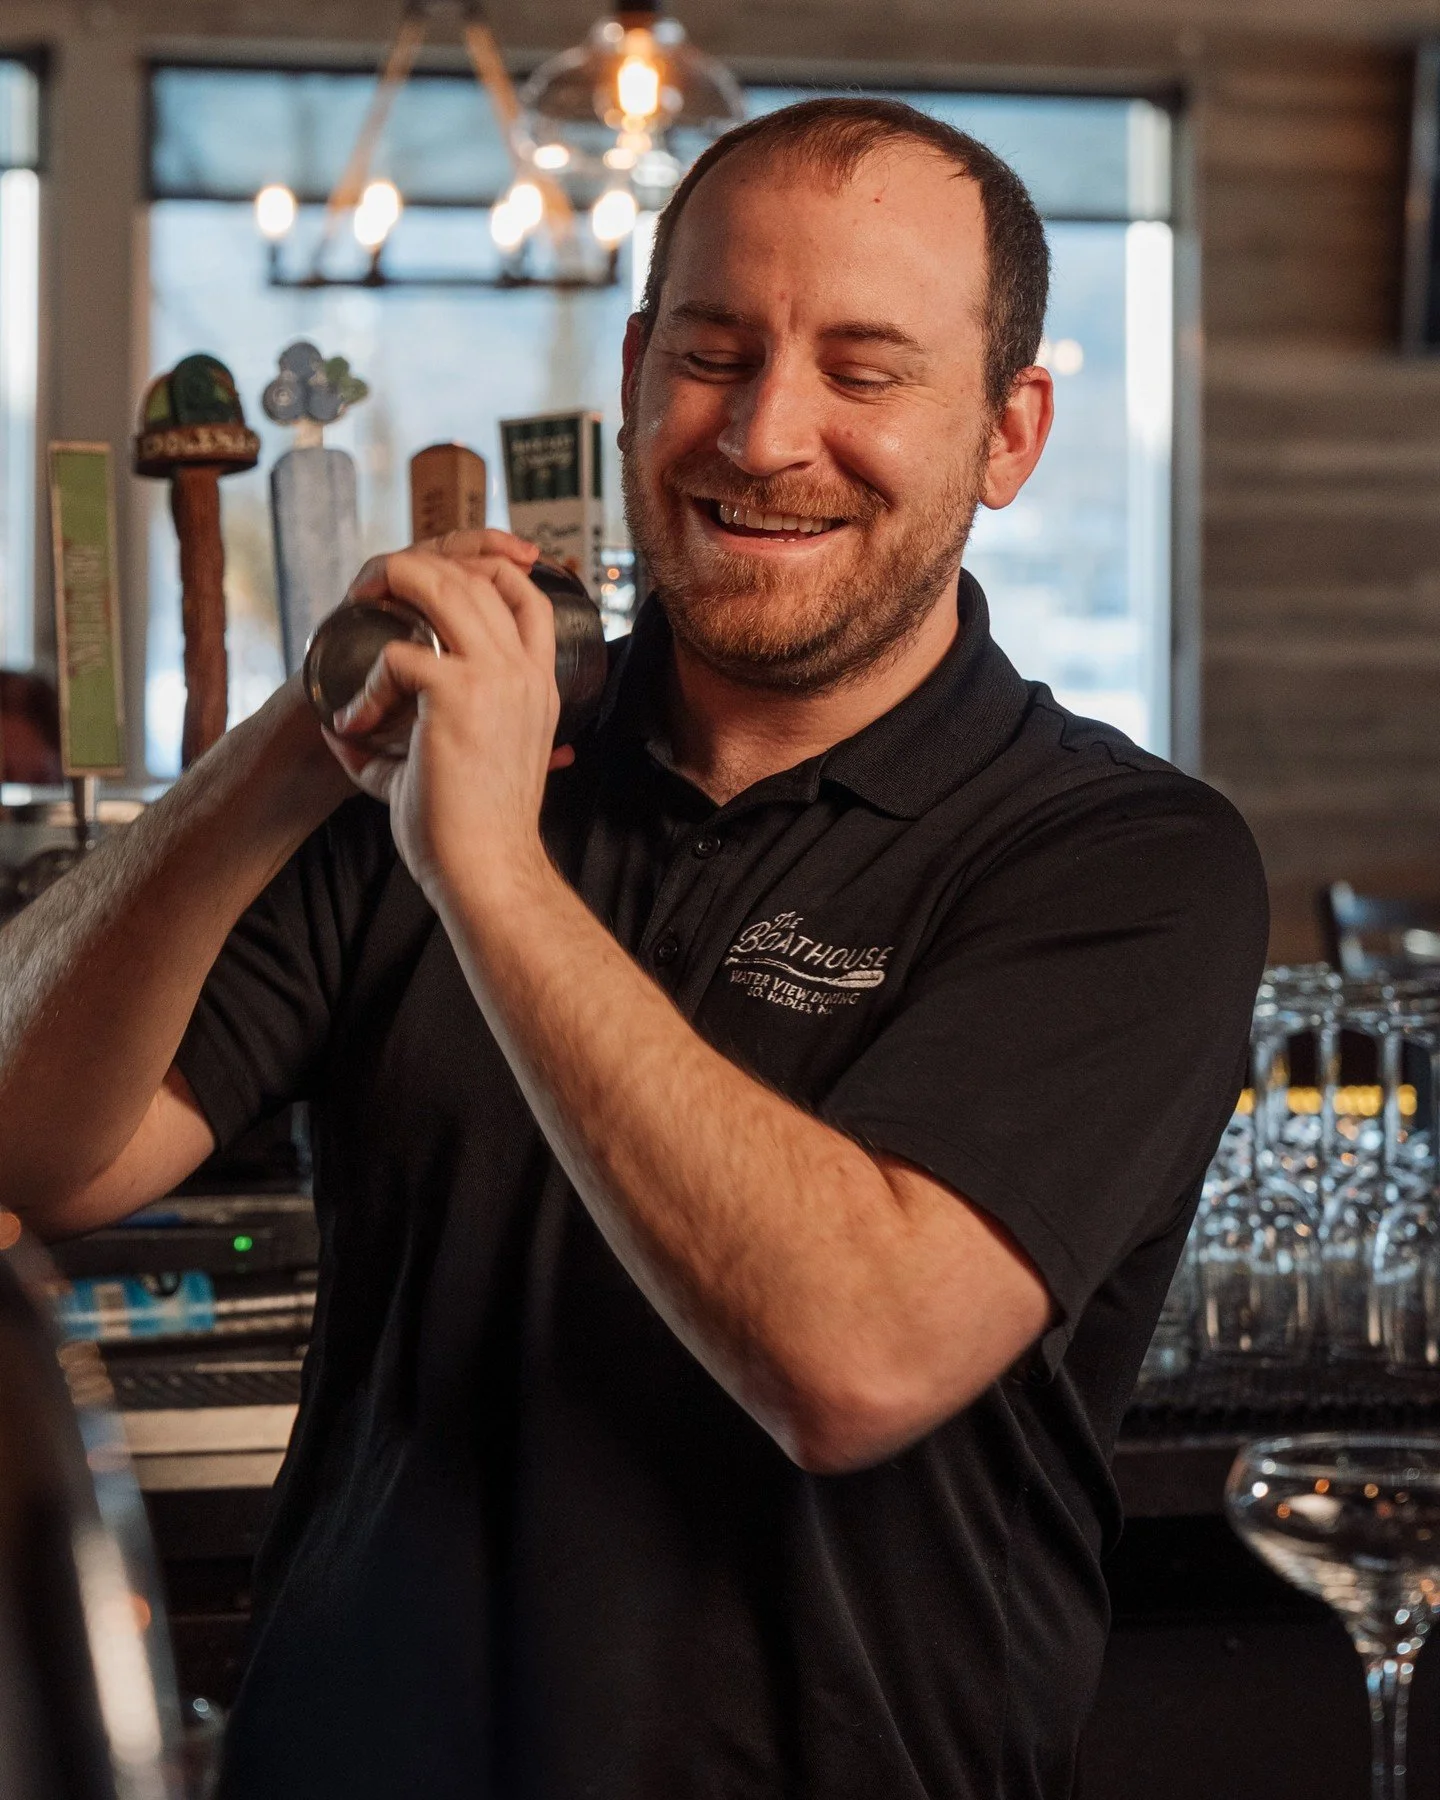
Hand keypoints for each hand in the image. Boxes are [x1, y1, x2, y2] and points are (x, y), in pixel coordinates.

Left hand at [323, 532, 574, 908]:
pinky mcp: (458, 695)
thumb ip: (404, 737)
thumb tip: (337, 726)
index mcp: (537, 685)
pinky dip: (367, 685)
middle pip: (481, 576)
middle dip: (423, 568)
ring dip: (397, 585)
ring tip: (361, 605)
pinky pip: (399, 656)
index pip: (527, 596)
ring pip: (448, 588)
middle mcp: (524, 672)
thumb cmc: (468, 832)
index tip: (432, 583)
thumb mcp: (449, 765)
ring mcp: (496, 677)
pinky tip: (353, 723)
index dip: (483, 572)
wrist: (487, 869)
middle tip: (376, 587)